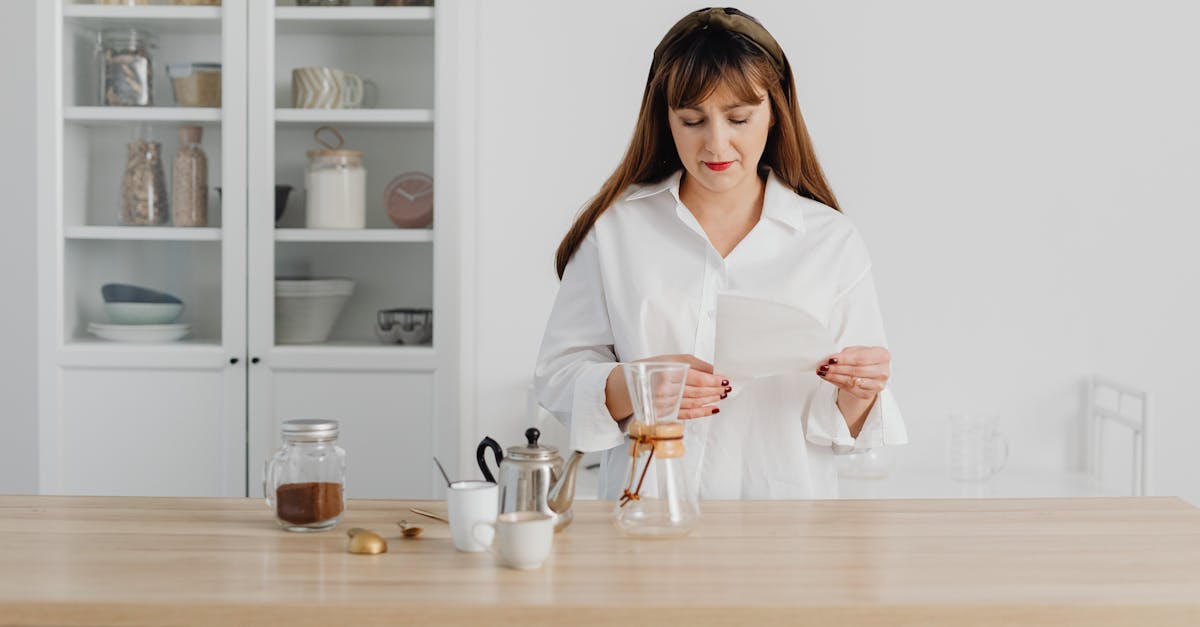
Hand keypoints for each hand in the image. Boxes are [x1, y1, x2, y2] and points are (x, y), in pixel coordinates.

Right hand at [606, 355, 730, 420]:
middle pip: (698, 392)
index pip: (697, 379)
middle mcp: (666, 390)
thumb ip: (692, 364)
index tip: (725, 379)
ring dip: (711, 400)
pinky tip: (712, 409)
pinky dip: (702, 413)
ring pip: (695, 403)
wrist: (626, 386)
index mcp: (667, 373)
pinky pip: (687, 414)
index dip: (714, 380)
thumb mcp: (669, 359)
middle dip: (715, 390)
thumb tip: (714, 370)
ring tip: (722, 396)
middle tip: (727, 388)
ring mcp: (666, 404)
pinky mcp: (666, 414)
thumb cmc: (649, 369)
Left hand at [816, 346, 889, 399]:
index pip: (861, 358)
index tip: (830, 359)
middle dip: (837, 368)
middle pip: (856, 370)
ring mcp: (877, 385)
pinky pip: (849, 389)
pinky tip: (828, 378)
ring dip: (834, 376)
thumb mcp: (856, 351)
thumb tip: (831, 360)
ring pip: (852, 381)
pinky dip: (836, 383)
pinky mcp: (868, 394)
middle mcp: (883, 371)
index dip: (844, 359)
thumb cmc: (863, 359)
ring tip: (823, 372)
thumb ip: (846, 354)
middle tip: (823, 366)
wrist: (868, 373)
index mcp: (883, 355)